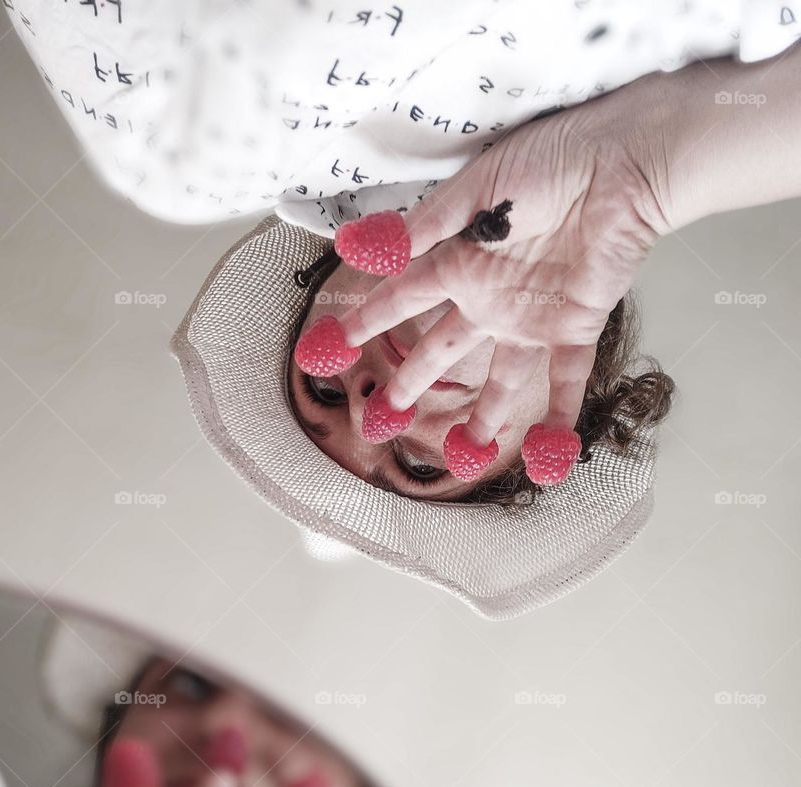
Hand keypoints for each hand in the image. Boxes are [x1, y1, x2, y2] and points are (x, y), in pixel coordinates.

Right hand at [338, 97, 664, 451]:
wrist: (622, 163)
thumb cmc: (549, 160)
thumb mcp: (475, 188)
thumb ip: (423, 228)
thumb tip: (360, 250)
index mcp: (458, 261)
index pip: (402, 299)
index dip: (367, 320)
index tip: (334, 342)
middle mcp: (489, 296)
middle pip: (442, 350)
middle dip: (412, 382)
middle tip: (386, 416)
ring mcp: (531, 317)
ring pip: (500, 378)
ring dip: (484, 416)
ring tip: (465, 451)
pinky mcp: (575, 326)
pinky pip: (566, 381)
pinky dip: (560, 419)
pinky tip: (550, 458)